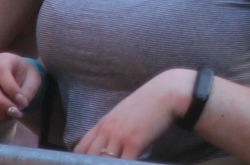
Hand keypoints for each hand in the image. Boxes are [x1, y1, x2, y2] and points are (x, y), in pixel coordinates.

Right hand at [0, 53, 42, 127]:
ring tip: (11, 116)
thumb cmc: (26, 76)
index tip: (23, 102)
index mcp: (1, 60)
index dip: (10, 88)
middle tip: (16, 113)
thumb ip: (28, 91)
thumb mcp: (34, 79)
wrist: (19, 79)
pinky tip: (1, 122)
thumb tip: (19, 106)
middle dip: (1, 103)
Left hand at [74, 68, 193, 158]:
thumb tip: (109, 144)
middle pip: (90, 157)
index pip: (81, 148)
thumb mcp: (124, 113)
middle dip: (94, 164)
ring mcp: (120, 137)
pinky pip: (124, 163)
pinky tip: (131, 164)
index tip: (89, 163)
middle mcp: (108, 130)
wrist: (168, 93)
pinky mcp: (134, 143)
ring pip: (105, 161)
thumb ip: (113, 127)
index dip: (82, 160)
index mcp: (104, 123)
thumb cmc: (149, 103)